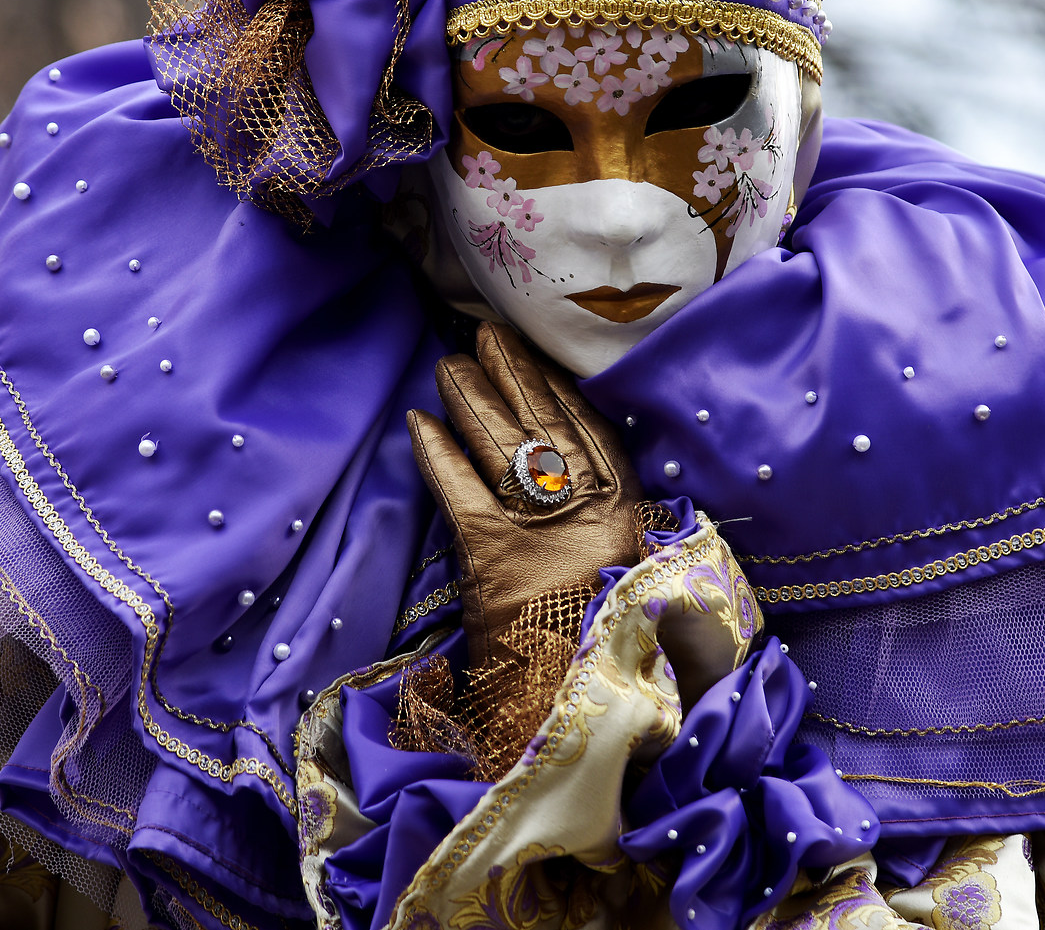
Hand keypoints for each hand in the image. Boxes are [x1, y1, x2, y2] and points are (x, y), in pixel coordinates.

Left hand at [406, 322, 644, 675]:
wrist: (581, 705)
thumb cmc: (601, 647)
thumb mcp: (622, 579)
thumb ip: (602, 530)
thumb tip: (570, 486)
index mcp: (623, 514)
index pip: (589, 432)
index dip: (558, 389)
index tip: (537, 359)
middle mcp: (586, 509)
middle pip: (543, 423)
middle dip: (511, 375)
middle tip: (484, 339)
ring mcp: (539, 525)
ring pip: (501, 442)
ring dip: (470, 398)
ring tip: (448, 366)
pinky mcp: (492, 551)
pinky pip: (459, 487)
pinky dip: (437, 452)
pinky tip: (420, 424)